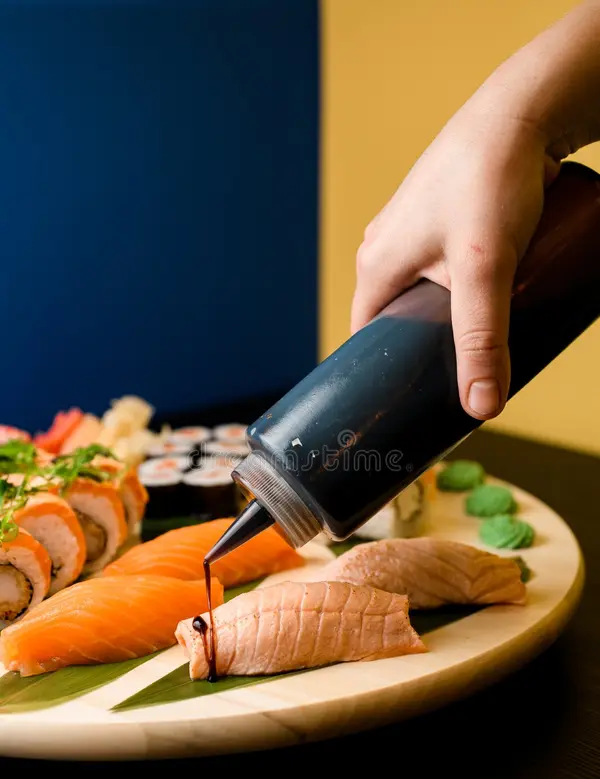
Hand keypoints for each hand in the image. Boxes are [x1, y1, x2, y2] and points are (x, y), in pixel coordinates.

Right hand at [351, 99, 559, 420]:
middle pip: (398, 322)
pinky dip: (461, 293)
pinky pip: (443, 272)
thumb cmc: (492, 179)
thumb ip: (483, 338)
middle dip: (426, 352)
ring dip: (449, 321)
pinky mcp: (443, 221)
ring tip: (480, 346)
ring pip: (424, 297)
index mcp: (374, 266)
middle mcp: (385, 248)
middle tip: (460, 381)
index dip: (387, 377)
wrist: (522, 111)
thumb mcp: (486, 269)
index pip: (367, 342)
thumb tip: (481, 407)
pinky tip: (488, 303)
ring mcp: (413, 233)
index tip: (414, 405)